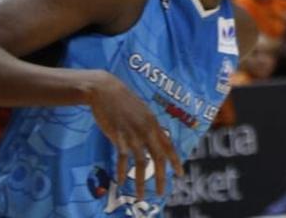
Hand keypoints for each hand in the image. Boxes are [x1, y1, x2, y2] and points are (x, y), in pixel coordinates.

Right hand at [82, 69, 182, 202]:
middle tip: (160, 193)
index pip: (168, 145)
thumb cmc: (123, 100)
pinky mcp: (119, 135)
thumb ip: (148, 125)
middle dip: (160, 177)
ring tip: (140, 195)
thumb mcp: (141, 110)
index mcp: (153, 123)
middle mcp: (146, 129)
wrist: (106, 89)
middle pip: (158, 157)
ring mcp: (133, 133)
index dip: (175, 161)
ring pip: (141, 162)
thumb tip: (155, 136)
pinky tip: (120, 181)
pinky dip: (121, 170)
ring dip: (140, 181)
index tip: (180, 174)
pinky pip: (122, 158)